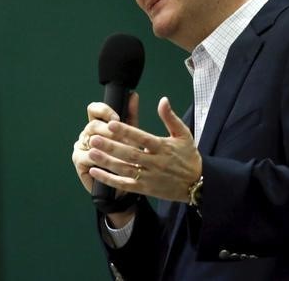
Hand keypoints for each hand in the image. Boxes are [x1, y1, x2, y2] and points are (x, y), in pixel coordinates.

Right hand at [71, 92, 139, 194]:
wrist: (125, 184)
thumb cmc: (128, 158)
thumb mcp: (131, 135)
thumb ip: (131, 115)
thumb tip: (133, 94)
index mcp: (98, 124)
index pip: (94, 109)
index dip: (103, 110)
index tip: (117, 117)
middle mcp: (87, 133)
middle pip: (92, 124)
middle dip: (108, 130)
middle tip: (122, 138)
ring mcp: (81, 146)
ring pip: (90, 140)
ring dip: (107, 145)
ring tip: (120, 150)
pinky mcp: (79, 161)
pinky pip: (87, 156)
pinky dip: (100, 159)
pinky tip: (111, 161)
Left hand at [87, 97, 201, 202]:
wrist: (197, 184)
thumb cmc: (189, 156)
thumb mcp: (184, 134)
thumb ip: (170, 118)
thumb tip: (163, 100)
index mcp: (163, 147)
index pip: (142, 138)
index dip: (127, 131)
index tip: (111, 123)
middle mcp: (155, 162)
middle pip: (130, 154)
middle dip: (111, 146)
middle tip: (94, 138)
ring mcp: (149, 177)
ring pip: (125, 169)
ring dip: (107, 162)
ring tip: (91, 152)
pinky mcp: (145, 189)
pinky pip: (125, 185)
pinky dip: (109, 180)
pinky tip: (95, 172)